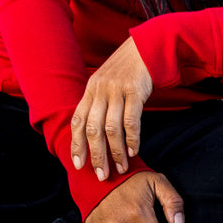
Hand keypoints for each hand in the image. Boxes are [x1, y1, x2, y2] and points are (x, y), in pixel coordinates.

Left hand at [71, 37, 152, 179]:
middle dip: (96, 155)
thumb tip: (92, 133)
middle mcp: (100, 90)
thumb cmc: (126, 71)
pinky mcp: (135, 91)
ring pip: (111, 127)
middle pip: (93, 128)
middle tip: (101, 174)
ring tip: (120, 168)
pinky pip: (131, 120)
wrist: (146, 48)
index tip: (78, 164)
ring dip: (116, 151)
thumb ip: (98, 103)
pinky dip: (132, 138)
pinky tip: (133, 151)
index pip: (78, 121)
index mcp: (90, 90)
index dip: (77, 144)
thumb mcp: (106, 83)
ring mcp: (117, 90)